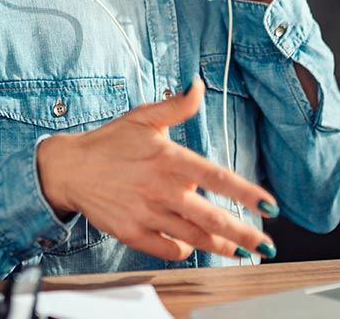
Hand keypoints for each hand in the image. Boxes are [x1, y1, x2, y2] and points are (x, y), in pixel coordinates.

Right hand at [36, 77, 276, 260]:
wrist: (69, 168)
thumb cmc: (109, 142)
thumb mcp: (144, 117)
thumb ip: (177, 105)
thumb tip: (199, 85)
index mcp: (170, 160)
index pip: (218, 178)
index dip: (246, 194)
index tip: (270, 207)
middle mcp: (162, 190)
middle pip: (212, 218)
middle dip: (243, 234)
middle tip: (266, 245)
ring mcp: (147, 214)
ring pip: (194, 238)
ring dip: (222, 248)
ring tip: (242, 253)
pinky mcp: (132, 233)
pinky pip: (167, 249)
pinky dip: (184, 251)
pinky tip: (194, 247)